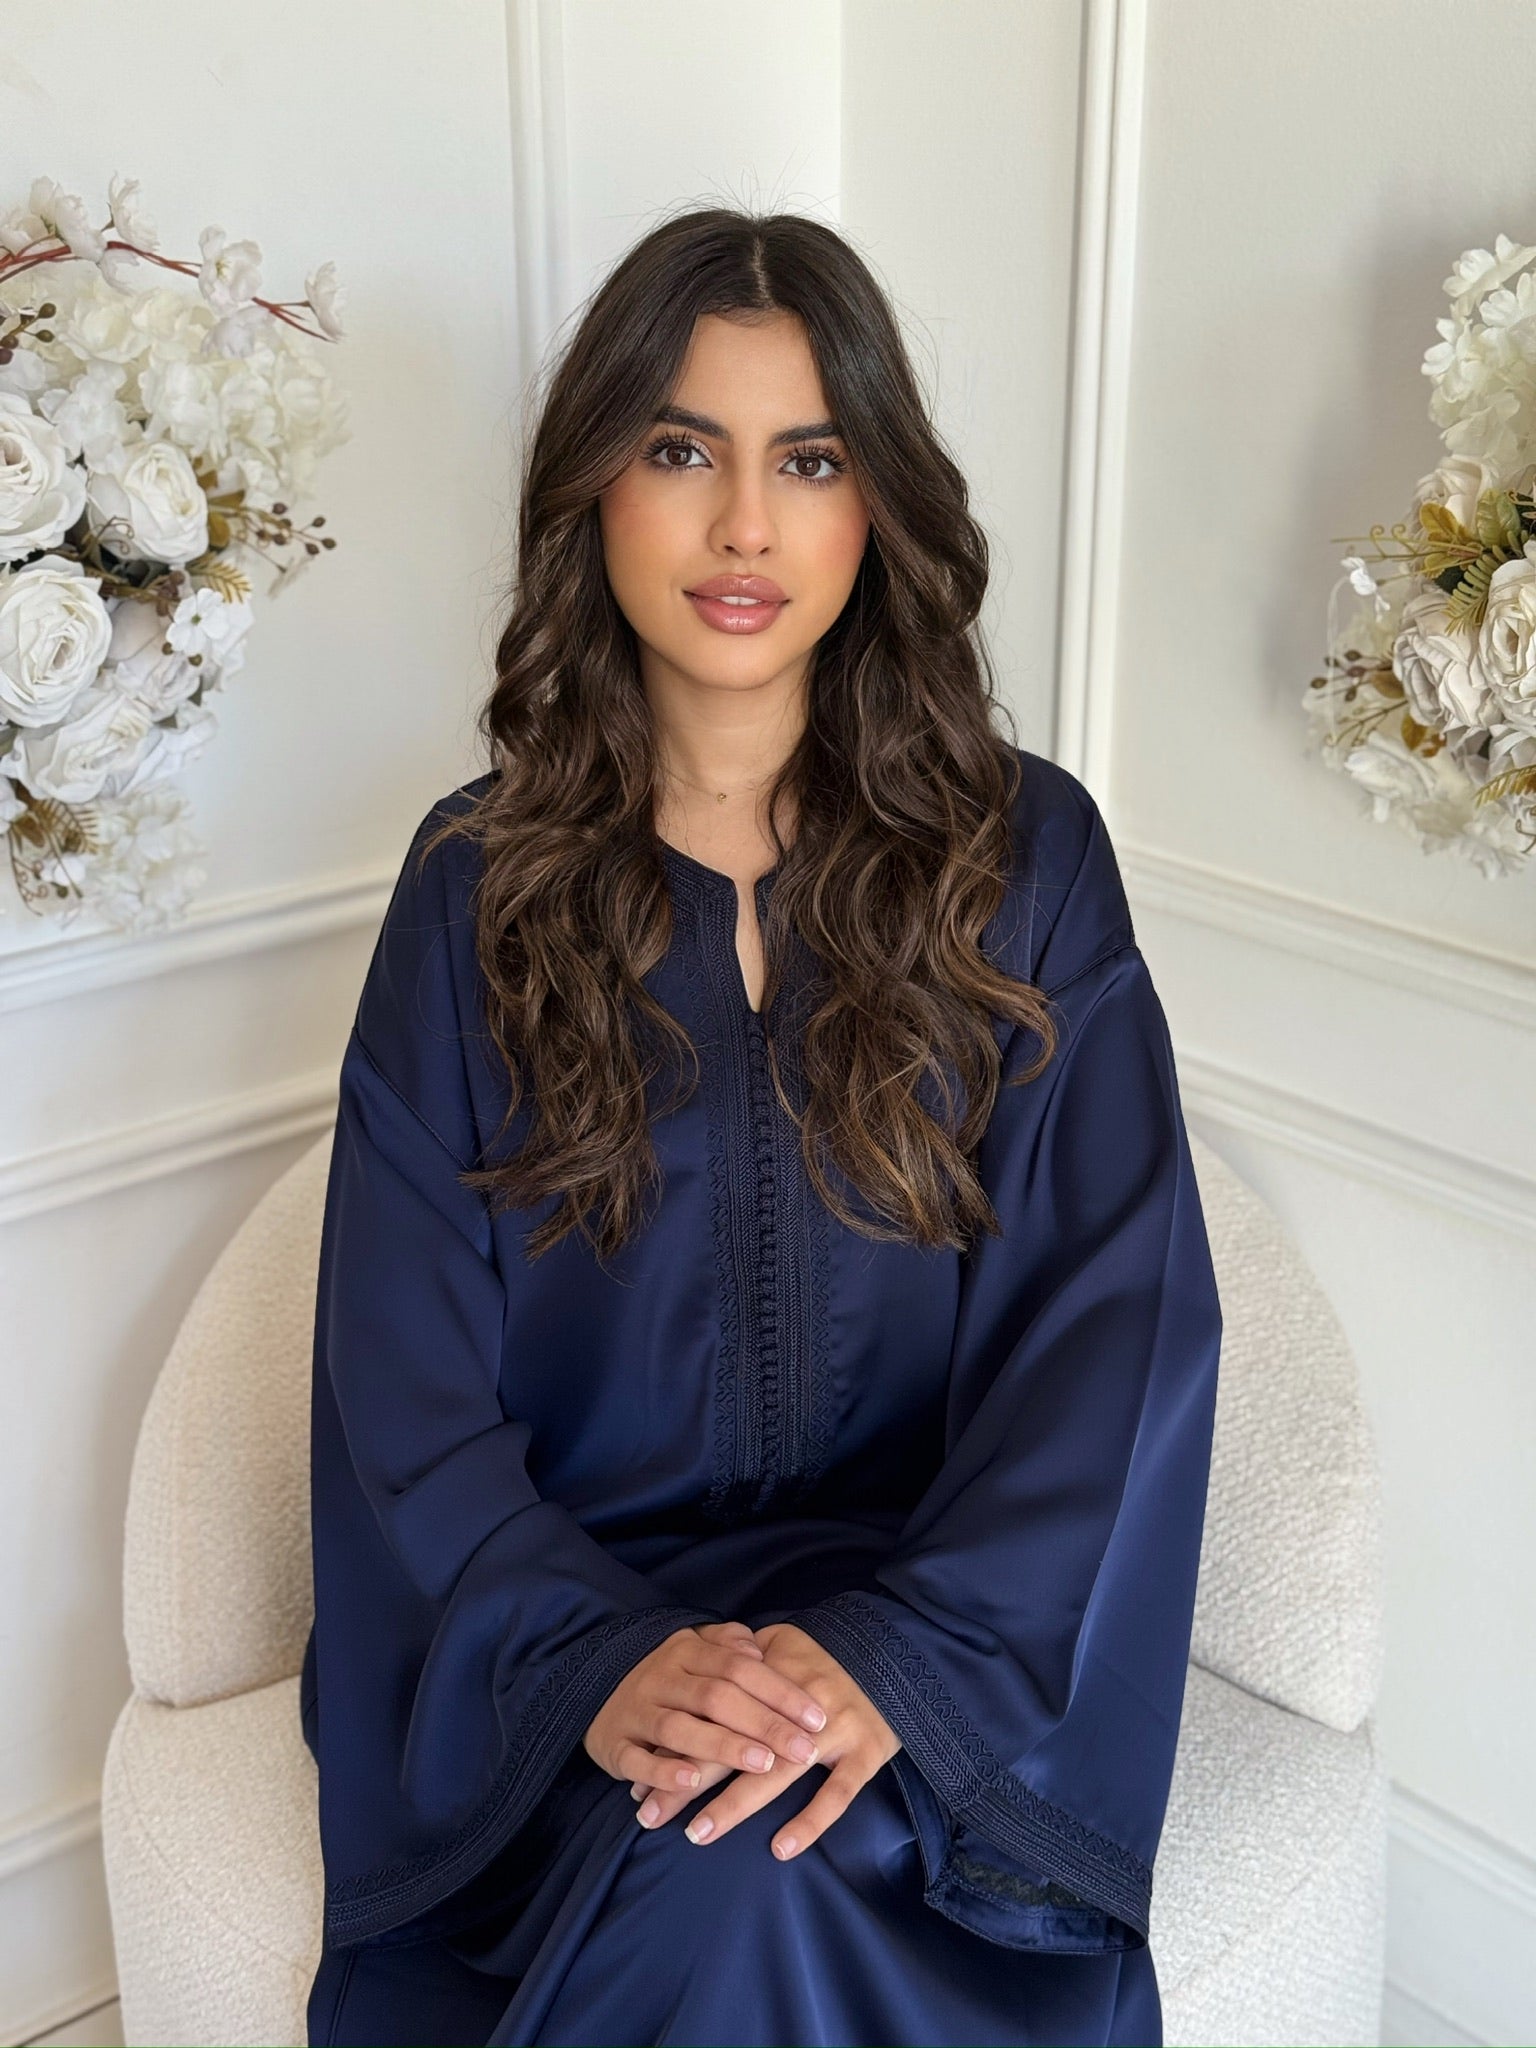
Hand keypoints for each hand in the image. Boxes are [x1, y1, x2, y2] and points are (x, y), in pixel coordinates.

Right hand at [582, 1620, 829, 1795]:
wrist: (590, 1687)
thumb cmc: (665, 1676)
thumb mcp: (693, 1650)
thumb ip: (727, 1645)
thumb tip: (758, 1649)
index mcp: (686, 1652)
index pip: (740, 1667)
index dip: (780, 1691)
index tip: (817, 1716)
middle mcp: (661, 1677)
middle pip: (718, 1697)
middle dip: (765, 1724)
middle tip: (804, 1750)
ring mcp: (635, 1711)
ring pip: (680, 1728)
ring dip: (724, 1746)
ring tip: (763, 1763)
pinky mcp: (613, 1745)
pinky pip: (636, 1760)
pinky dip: (662, 1772)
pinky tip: (690, 1783)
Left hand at [628, 1622, 901, 1862]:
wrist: (899, 1656)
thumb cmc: (830, 1656)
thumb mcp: (785, 1642)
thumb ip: (743, 1655)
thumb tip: (698, 1668)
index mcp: (773, 1677)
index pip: (713, 1714)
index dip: (676, 1747)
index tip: (640, 1779)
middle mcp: (798, 1705)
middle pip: (735, 1746)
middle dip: (688, 1782)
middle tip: (650, 1814)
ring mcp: (834, 1730)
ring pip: (778, 1772)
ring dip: (734, 1805)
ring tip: (697, 1833)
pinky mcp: (866, 1753)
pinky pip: (838, 1794)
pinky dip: (811, 1822)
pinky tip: (780, 1849)